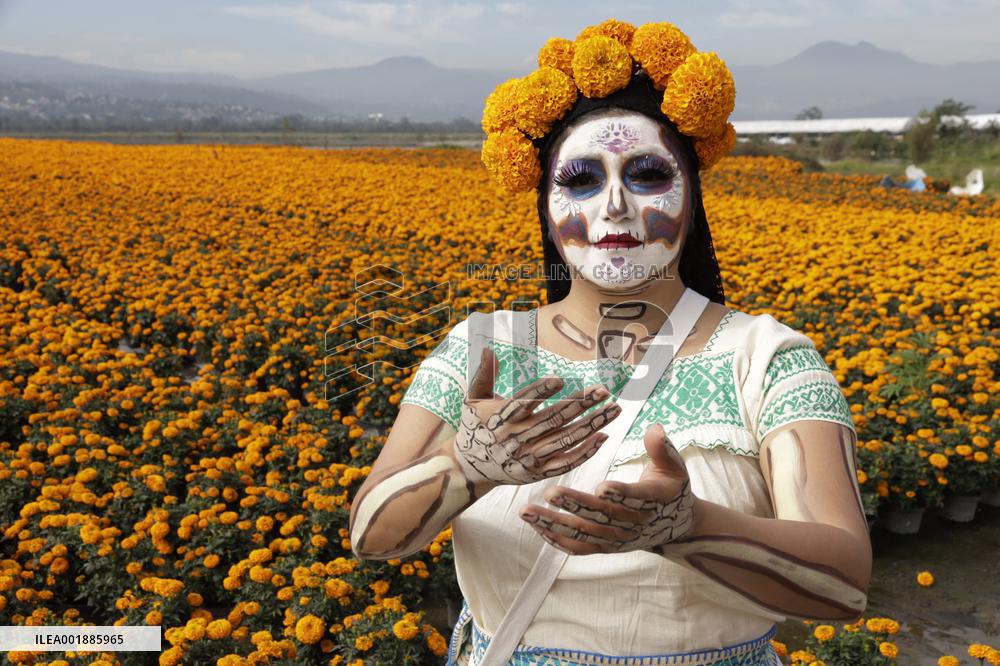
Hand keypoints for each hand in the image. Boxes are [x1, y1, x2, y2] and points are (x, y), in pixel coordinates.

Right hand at [453, 347, 621, 486]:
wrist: (470, 468)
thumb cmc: (475, 427)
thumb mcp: (473, 400)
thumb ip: (483, 374)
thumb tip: (487, 347)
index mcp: (501, 417)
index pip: (523, 402)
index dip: (541, 391)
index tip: (560, 379)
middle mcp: (517, 437)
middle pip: (553, 419)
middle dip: (581, 404)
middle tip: (603, 390)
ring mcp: (530, 457)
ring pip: (566, 439)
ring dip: (592, 425)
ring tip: (613, 409)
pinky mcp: (538, 472)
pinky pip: (566, 462)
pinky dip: (585, 452)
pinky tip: (603, 436)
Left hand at [519, 423, 695, 554]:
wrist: (675, 525)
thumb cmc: (670, 486)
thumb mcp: (673, 466)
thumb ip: (661, 448)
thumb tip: (654, 428)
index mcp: (653, 501)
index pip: (636, 499)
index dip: (620, 493)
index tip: (602, 486)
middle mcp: (634, 524)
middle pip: (603, 517)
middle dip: (576, 506)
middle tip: (551, 493)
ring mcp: (617, 539)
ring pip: (584, 534)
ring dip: (554, 523)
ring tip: (526, 510)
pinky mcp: (605, 547)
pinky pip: (577, 547)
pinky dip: (555, 539)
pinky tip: (535, 525)